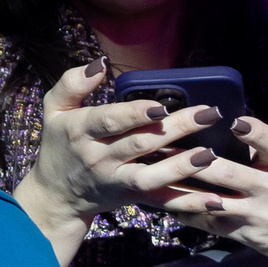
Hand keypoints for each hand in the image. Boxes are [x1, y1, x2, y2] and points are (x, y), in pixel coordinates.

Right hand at [12, 62, 217, 256]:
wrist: (56, 195)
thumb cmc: (59, 145)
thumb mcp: (54, 110)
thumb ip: (72, 84)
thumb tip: (99, 63)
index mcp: (80, 132)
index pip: (109, 122)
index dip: (135, 114)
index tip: (161, 106)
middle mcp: (99, 158)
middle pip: (139, 144)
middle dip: (175, 129)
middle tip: (209, 114)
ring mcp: (116, 181)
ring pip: (150, 176)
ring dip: (181, 166)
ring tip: (209, 154)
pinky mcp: (133, 198)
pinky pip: (161, 202)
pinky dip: (187, 202)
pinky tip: (213, 199)